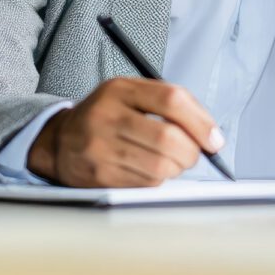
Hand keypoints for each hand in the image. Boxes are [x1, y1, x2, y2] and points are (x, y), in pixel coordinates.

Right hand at [27, 77, 223, 186]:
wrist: (60, 141)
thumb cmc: (107, 116)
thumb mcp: (131, 95)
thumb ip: (170, 104)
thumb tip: (211, 134)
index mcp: (120, 89)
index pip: (171, 100)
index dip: (201, 122)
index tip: (214, 139)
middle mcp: (107, 115)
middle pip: (168, 138)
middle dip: (191, 152)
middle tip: (193, 155)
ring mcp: (100, 147)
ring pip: (160, 167)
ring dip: (175, 169)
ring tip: (169, 162)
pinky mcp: (99, 175)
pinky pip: (145, 184)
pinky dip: (157, 181)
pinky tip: (148, 170)